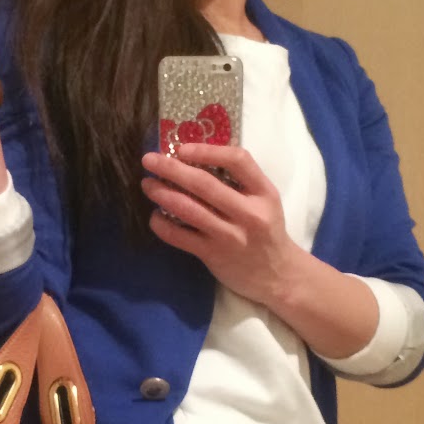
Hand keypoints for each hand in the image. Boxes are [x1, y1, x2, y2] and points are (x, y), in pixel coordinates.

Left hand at [141, 142, 299, 306]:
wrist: (276, 275)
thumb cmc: (266, 230)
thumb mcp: (264, 199)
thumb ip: (240, 180)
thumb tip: (197, 155)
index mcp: (264, 192)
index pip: (238, 160)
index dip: (207, 151)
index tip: (182, 149)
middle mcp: (249, 213)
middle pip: (204, 184)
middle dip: (171, 168)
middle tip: (149, 160)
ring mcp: (230, 236)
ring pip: (188, 210)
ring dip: (162, 194)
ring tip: (147, 184)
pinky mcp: (213, 255)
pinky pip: (180, 237)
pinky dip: (161, 225)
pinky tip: (154, 216)